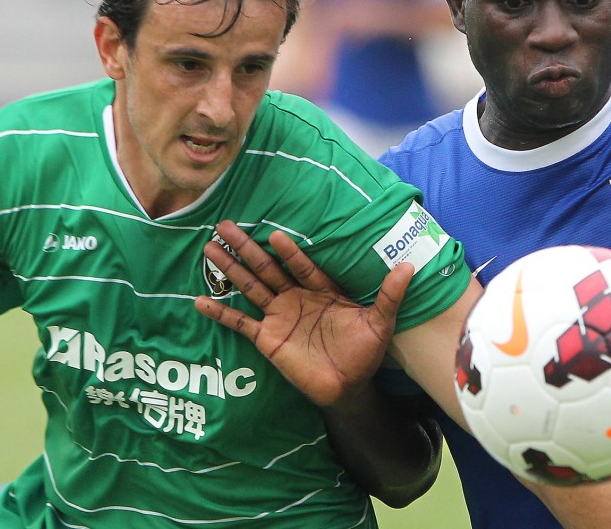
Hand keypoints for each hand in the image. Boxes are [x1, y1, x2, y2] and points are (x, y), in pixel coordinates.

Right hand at [195, 220, 414, 406]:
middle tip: (226, 224)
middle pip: (268, 267)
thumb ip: (390, 294)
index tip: (275, 232)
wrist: (349, 387)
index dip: (290, 251)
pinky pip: (241, 322)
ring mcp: (279, 316)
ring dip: (231, 269)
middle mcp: (296, 298)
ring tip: (210, 249)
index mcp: (320, 290)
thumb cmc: (365, 352)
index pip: (302, 265)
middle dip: (248, 247)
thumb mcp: (380, 321)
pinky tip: (200, 300)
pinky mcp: (268, 339)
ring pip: (251, 286)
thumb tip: (410, 266)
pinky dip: (221, 312)